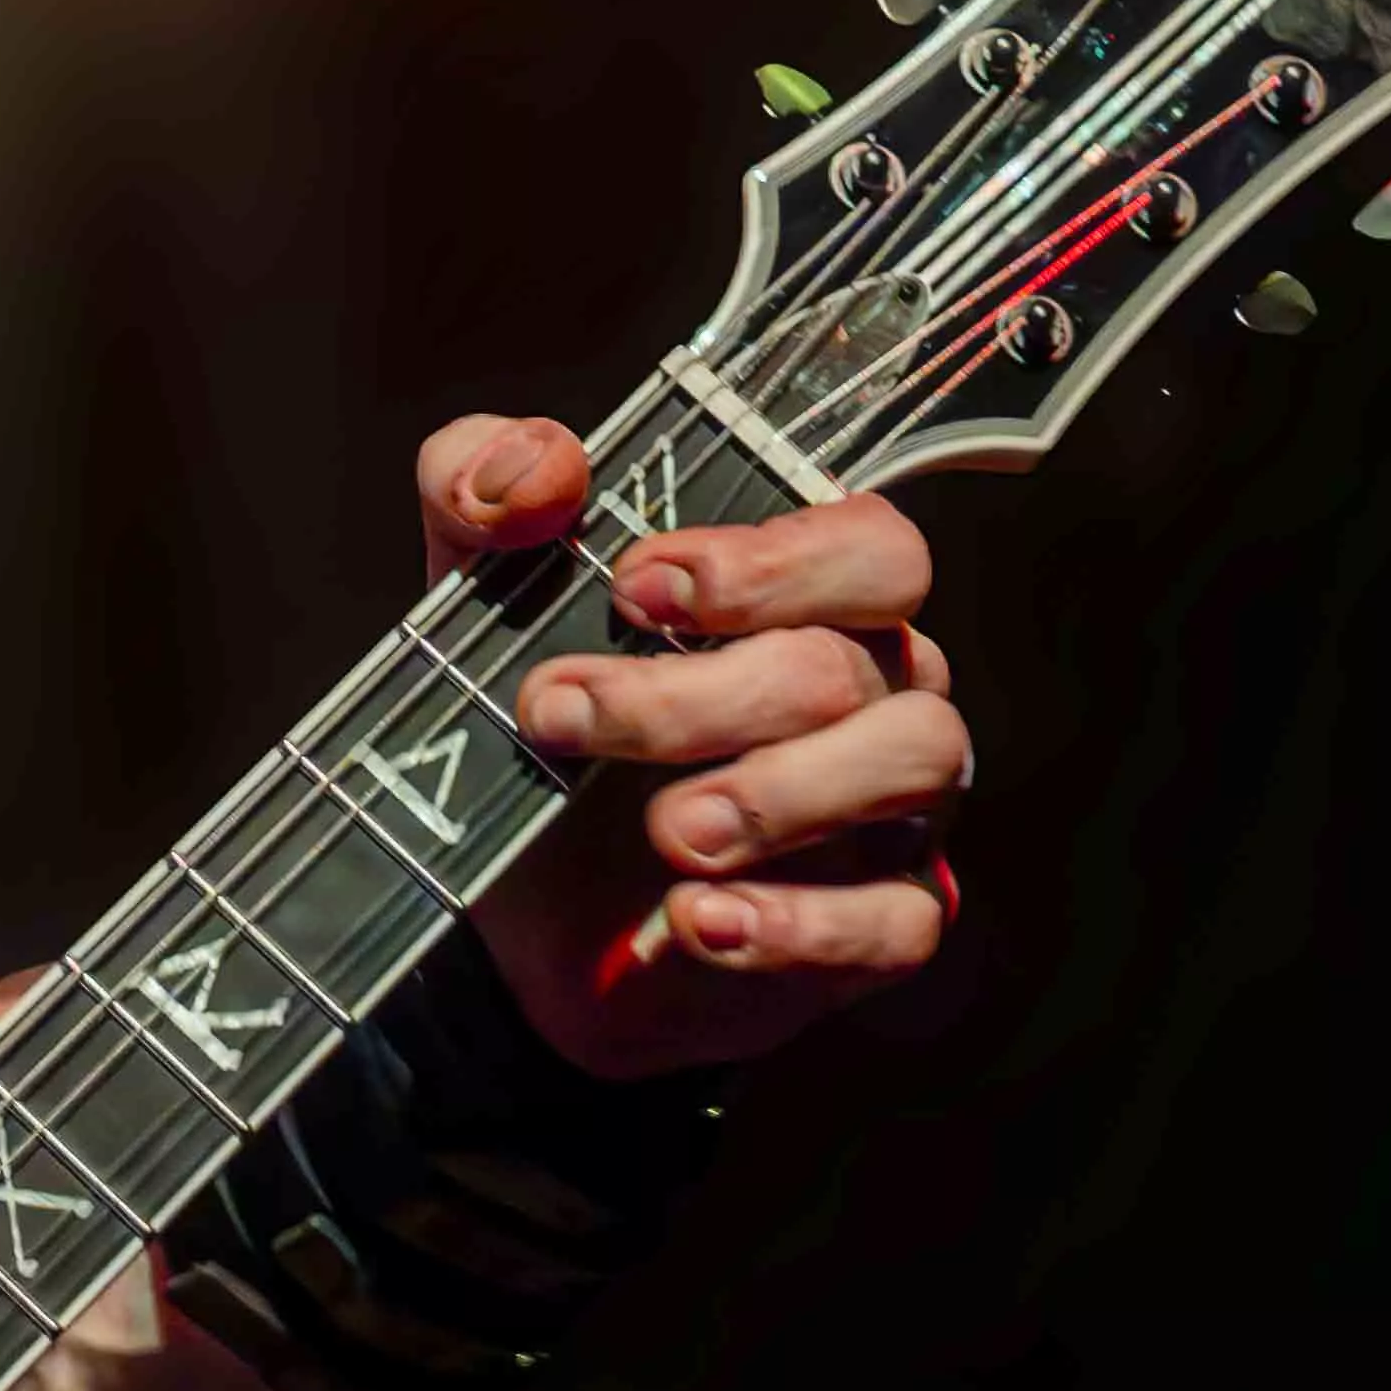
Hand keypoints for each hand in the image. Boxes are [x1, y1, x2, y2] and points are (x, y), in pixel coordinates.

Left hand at [415, 415, 969, 1078]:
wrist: (525, 927)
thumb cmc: (542, 740)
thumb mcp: (479, 606)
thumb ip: (480, 498)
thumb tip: (537, 463)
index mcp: (808, 605)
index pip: (869, 546)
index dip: (768, 562)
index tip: (633, 589)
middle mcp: (875, 692)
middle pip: (854, 659)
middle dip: (710, 691)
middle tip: (568, 719)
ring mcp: (893, 811)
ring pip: (912, 760)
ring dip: (776, 796)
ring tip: (667, 832)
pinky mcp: (879, 926)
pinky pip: (894, 920)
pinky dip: (795, 923)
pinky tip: (698, 919)